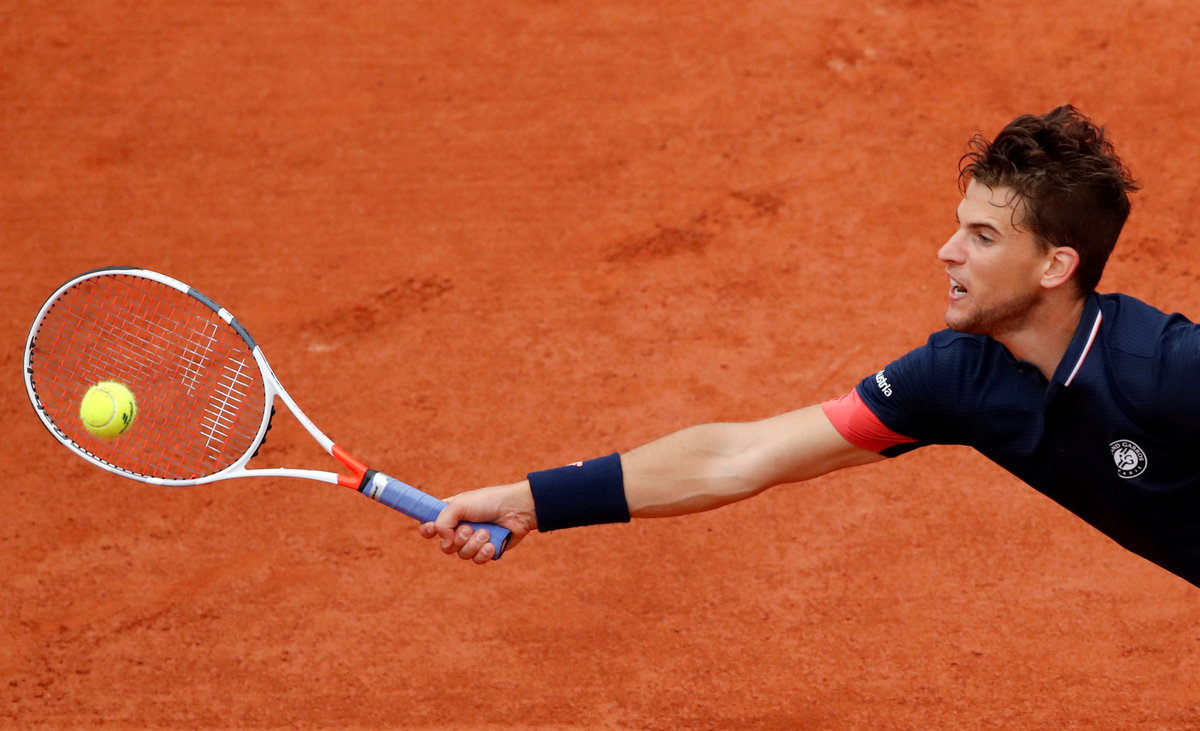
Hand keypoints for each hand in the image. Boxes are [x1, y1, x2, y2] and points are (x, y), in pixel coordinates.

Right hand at [419, 481, 536, 562]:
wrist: (517, 510)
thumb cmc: (489, 502)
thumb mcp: (460, 504)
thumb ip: (443, 521)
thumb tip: (442, 539)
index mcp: (451, 514)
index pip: (430, 526)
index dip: (427, 530)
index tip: (432, 530)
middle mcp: (460, 529)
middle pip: (445, 546)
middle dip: (458, 539)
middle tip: (469, 528)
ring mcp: (473, 541)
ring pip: (462, 555)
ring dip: (474, 544)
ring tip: (487, 532)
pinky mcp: (487, 551)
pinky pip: (477, 560)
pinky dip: (484, 552)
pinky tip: (492, 544)